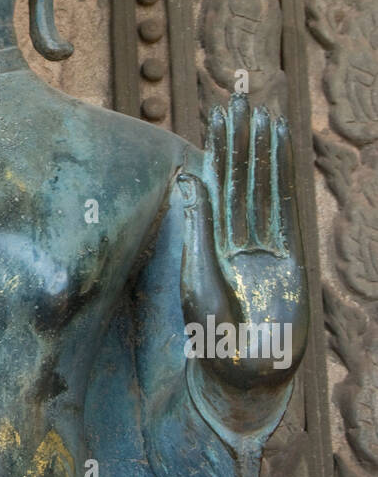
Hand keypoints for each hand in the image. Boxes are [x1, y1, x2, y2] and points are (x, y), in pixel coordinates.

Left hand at [178, 95, 307, 392]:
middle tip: (239, 100)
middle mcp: (240, 238)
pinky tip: (282, 149)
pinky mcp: (290, 256)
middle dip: (241, 142)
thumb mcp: (198, 280)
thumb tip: (186, 180)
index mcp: (213, 242)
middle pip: (241, 180)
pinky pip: (286, 208)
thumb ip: (198, 230)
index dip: (220, 152)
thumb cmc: (215, 337)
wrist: (248, 376)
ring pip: (263, 188)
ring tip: (263, 115)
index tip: (219, 117)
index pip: (217, 186)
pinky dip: (284, 178)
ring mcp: (266, 245)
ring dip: (263, 152)